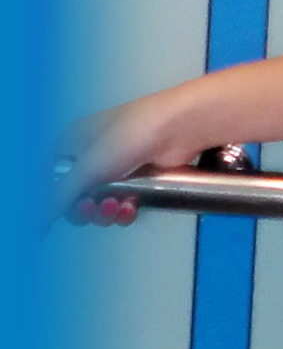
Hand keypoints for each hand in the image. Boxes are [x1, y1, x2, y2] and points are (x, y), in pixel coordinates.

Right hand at [48, 88, 202, 229]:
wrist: (178, 128)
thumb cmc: (134, 131)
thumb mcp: (88, 168)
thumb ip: (59, 198)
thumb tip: (37, 220)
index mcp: (71, 142)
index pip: (48, 178)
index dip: (49, 199)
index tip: (49, 218)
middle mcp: (92, 153)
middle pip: (74, 196)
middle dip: (84, 209)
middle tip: (92, 208)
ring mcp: (116, 165)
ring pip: (100, 203)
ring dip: (106, 212)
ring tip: (115, 207)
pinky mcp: (138, 178)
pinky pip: (122, 203)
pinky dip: (124, 211)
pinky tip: (129, 208)